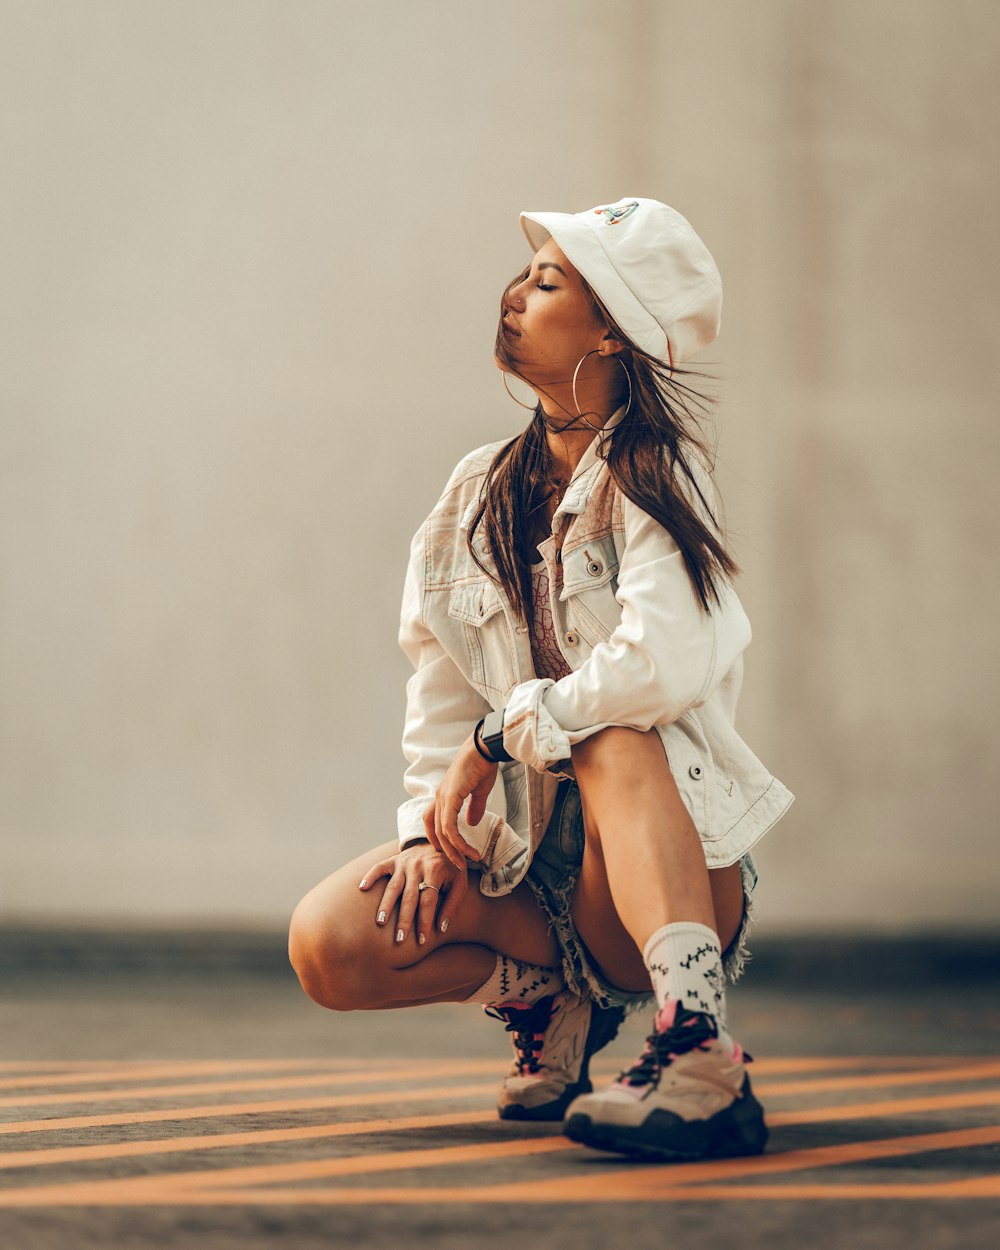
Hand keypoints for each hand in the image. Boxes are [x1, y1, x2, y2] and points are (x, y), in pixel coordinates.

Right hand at [358, 843, 467, 944]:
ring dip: (386, 905)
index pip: (428, 901)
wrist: (442, 841)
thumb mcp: (460, 883)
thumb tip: (441, 928)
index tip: (422, 940)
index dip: (425, 921)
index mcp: (435, 870)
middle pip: (409, 896)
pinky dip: (370, 876)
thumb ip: (452, 905)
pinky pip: (379, 867)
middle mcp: (418, 866)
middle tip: (399, 939)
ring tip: (380, 922)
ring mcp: (404, 862)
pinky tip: (362, 888)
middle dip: (404, 919)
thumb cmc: (452, 868)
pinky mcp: (394, 859)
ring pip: (393, 886)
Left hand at [423, 731, 497, 869]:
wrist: (485, 748)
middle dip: (446, 851)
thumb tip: (471, 823)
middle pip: (434, 831)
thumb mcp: (479, 791)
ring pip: (442, 832)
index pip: (433, 822)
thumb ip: (474, 808)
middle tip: (459, 865)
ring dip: (454, 850)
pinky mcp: (450, 797)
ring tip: (466, 862)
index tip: (453, 852)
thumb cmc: (482, 765)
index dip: (440, 839)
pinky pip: (449, 826)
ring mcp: (442, 797)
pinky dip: (458, 841)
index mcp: (443, 795)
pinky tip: (468, 849)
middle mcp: (438, 797)